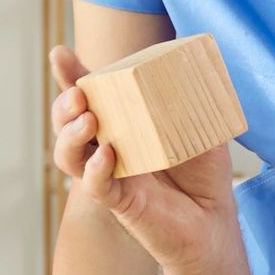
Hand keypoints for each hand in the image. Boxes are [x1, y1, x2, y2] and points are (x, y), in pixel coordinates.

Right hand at [50, 45, 237, 270]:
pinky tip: (107, 155)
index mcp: (122, 125)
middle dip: (63, 106)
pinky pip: (96, 186)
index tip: (59, 54)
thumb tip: (194, 63)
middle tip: (79, 94)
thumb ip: (193, 99)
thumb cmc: (205, 173)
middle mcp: (108, 148)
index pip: (90, 97)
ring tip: (88, 119)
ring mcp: (110, 176)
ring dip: (71, 136)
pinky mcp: (120, 202)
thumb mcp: (203, 126)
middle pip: (66, 125)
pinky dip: (95, 171)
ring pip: (69, 156)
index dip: (70, 76)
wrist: (215, 220)